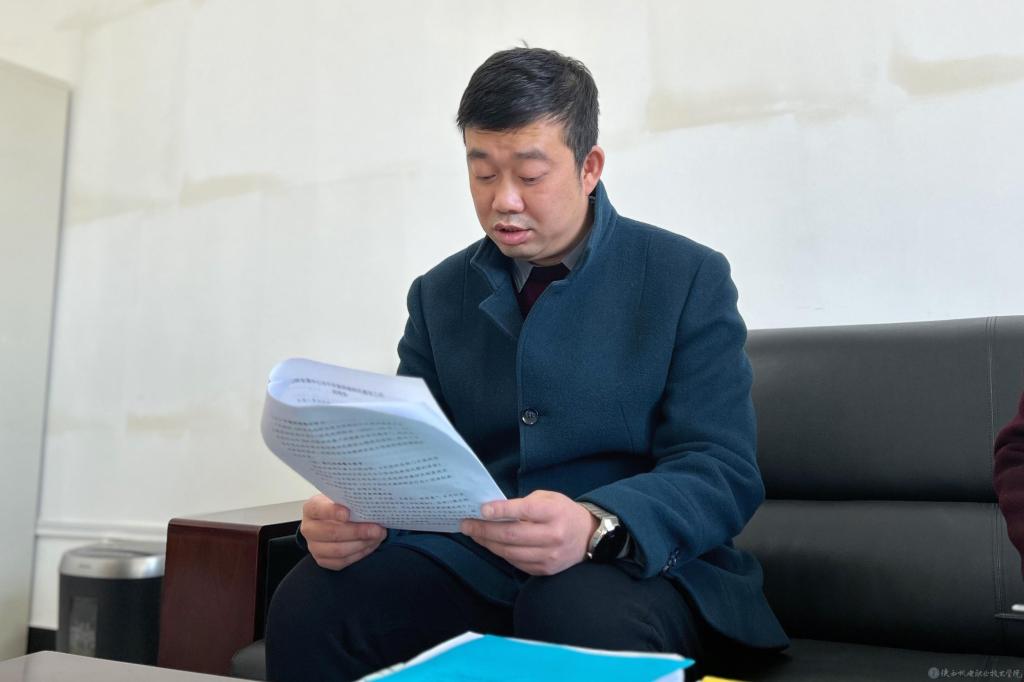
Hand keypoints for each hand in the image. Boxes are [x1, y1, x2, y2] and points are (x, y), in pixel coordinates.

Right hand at [301, 494, 386, 570]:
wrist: (333, 520)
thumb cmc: (340, 506)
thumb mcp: (342, 497)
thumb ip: (351, 500)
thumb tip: (370, 506)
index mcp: (311, 508)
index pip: (319, 509)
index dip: (333, 512)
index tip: (348, 513)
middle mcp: (309, 528)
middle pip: (332, 533)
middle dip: (358, 532)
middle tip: (377, 529)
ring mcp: (314, 547)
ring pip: (339, 550)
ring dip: (362, 544)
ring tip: (378, 537)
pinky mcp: (322, 560)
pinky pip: (342, 561)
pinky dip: (360, 554)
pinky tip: (371, 545)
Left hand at [460, 490, 598, 575]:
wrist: (588, 536)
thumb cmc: (563, 512)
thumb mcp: (548, 498)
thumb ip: (524, 504)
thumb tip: (494, 512)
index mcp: (554, 513)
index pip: (525, 511)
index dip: (501, 510)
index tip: (482, 510)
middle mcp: (553, 536)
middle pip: (512, 535)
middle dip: (484, 530)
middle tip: (466, 524)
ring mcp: (549, 556)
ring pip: (510, 552)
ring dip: (488, 543)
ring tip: (474, 534)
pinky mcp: (544, 570)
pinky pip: (515, 562)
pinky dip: (500, 553)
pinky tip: (490, 544)